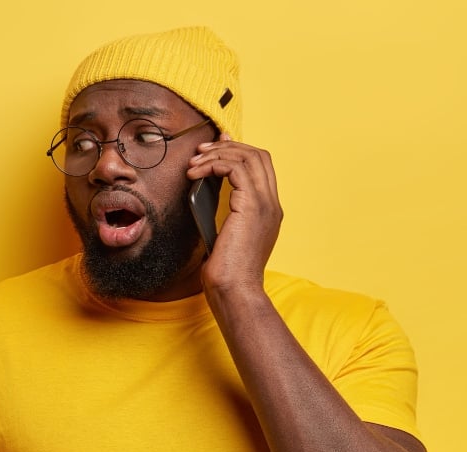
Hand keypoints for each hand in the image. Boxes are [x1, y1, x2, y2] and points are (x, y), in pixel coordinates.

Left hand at [187, 134, 282, 291]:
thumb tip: (203, 193)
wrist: (234, 290)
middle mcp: (272, 204)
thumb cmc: (226, 272)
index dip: (237, 151)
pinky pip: (235, 169)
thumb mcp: (223, 235)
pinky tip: (196, 173)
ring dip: (216, 155)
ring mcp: (265, 204)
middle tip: (201, 151)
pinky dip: (214, 165)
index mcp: (268, 210)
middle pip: (258, 155)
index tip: (214, 147)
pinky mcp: (252, 207)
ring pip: (247, 157)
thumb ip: (222, 214)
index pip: (261, 166)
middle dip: (227, 147)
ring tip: (193, 163)